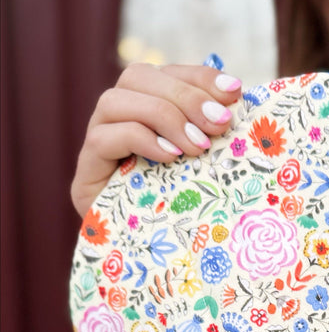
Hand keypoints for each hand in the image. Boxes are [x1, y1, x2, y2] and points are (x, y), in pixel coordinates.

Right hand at [71, 63, 241, 217]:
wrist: (151, 257)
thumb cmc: (187, 213)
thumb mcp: (205, 167)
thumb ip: (212, 135)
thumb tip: (238, 103)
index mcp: (145, 109)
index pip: (166, 74)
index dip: (199, 77)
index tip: (234, 91)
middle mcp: (117, 119)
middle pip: (138, 77)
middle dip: (186, 96)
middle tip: (219, 123)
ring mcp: (97, 141)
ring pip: (115, 100)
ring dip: (164, 116)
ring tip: (197, 146)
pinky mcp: (86, 170)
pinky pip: (103, 138)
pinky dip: (140, 139)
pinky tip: (170, 157)